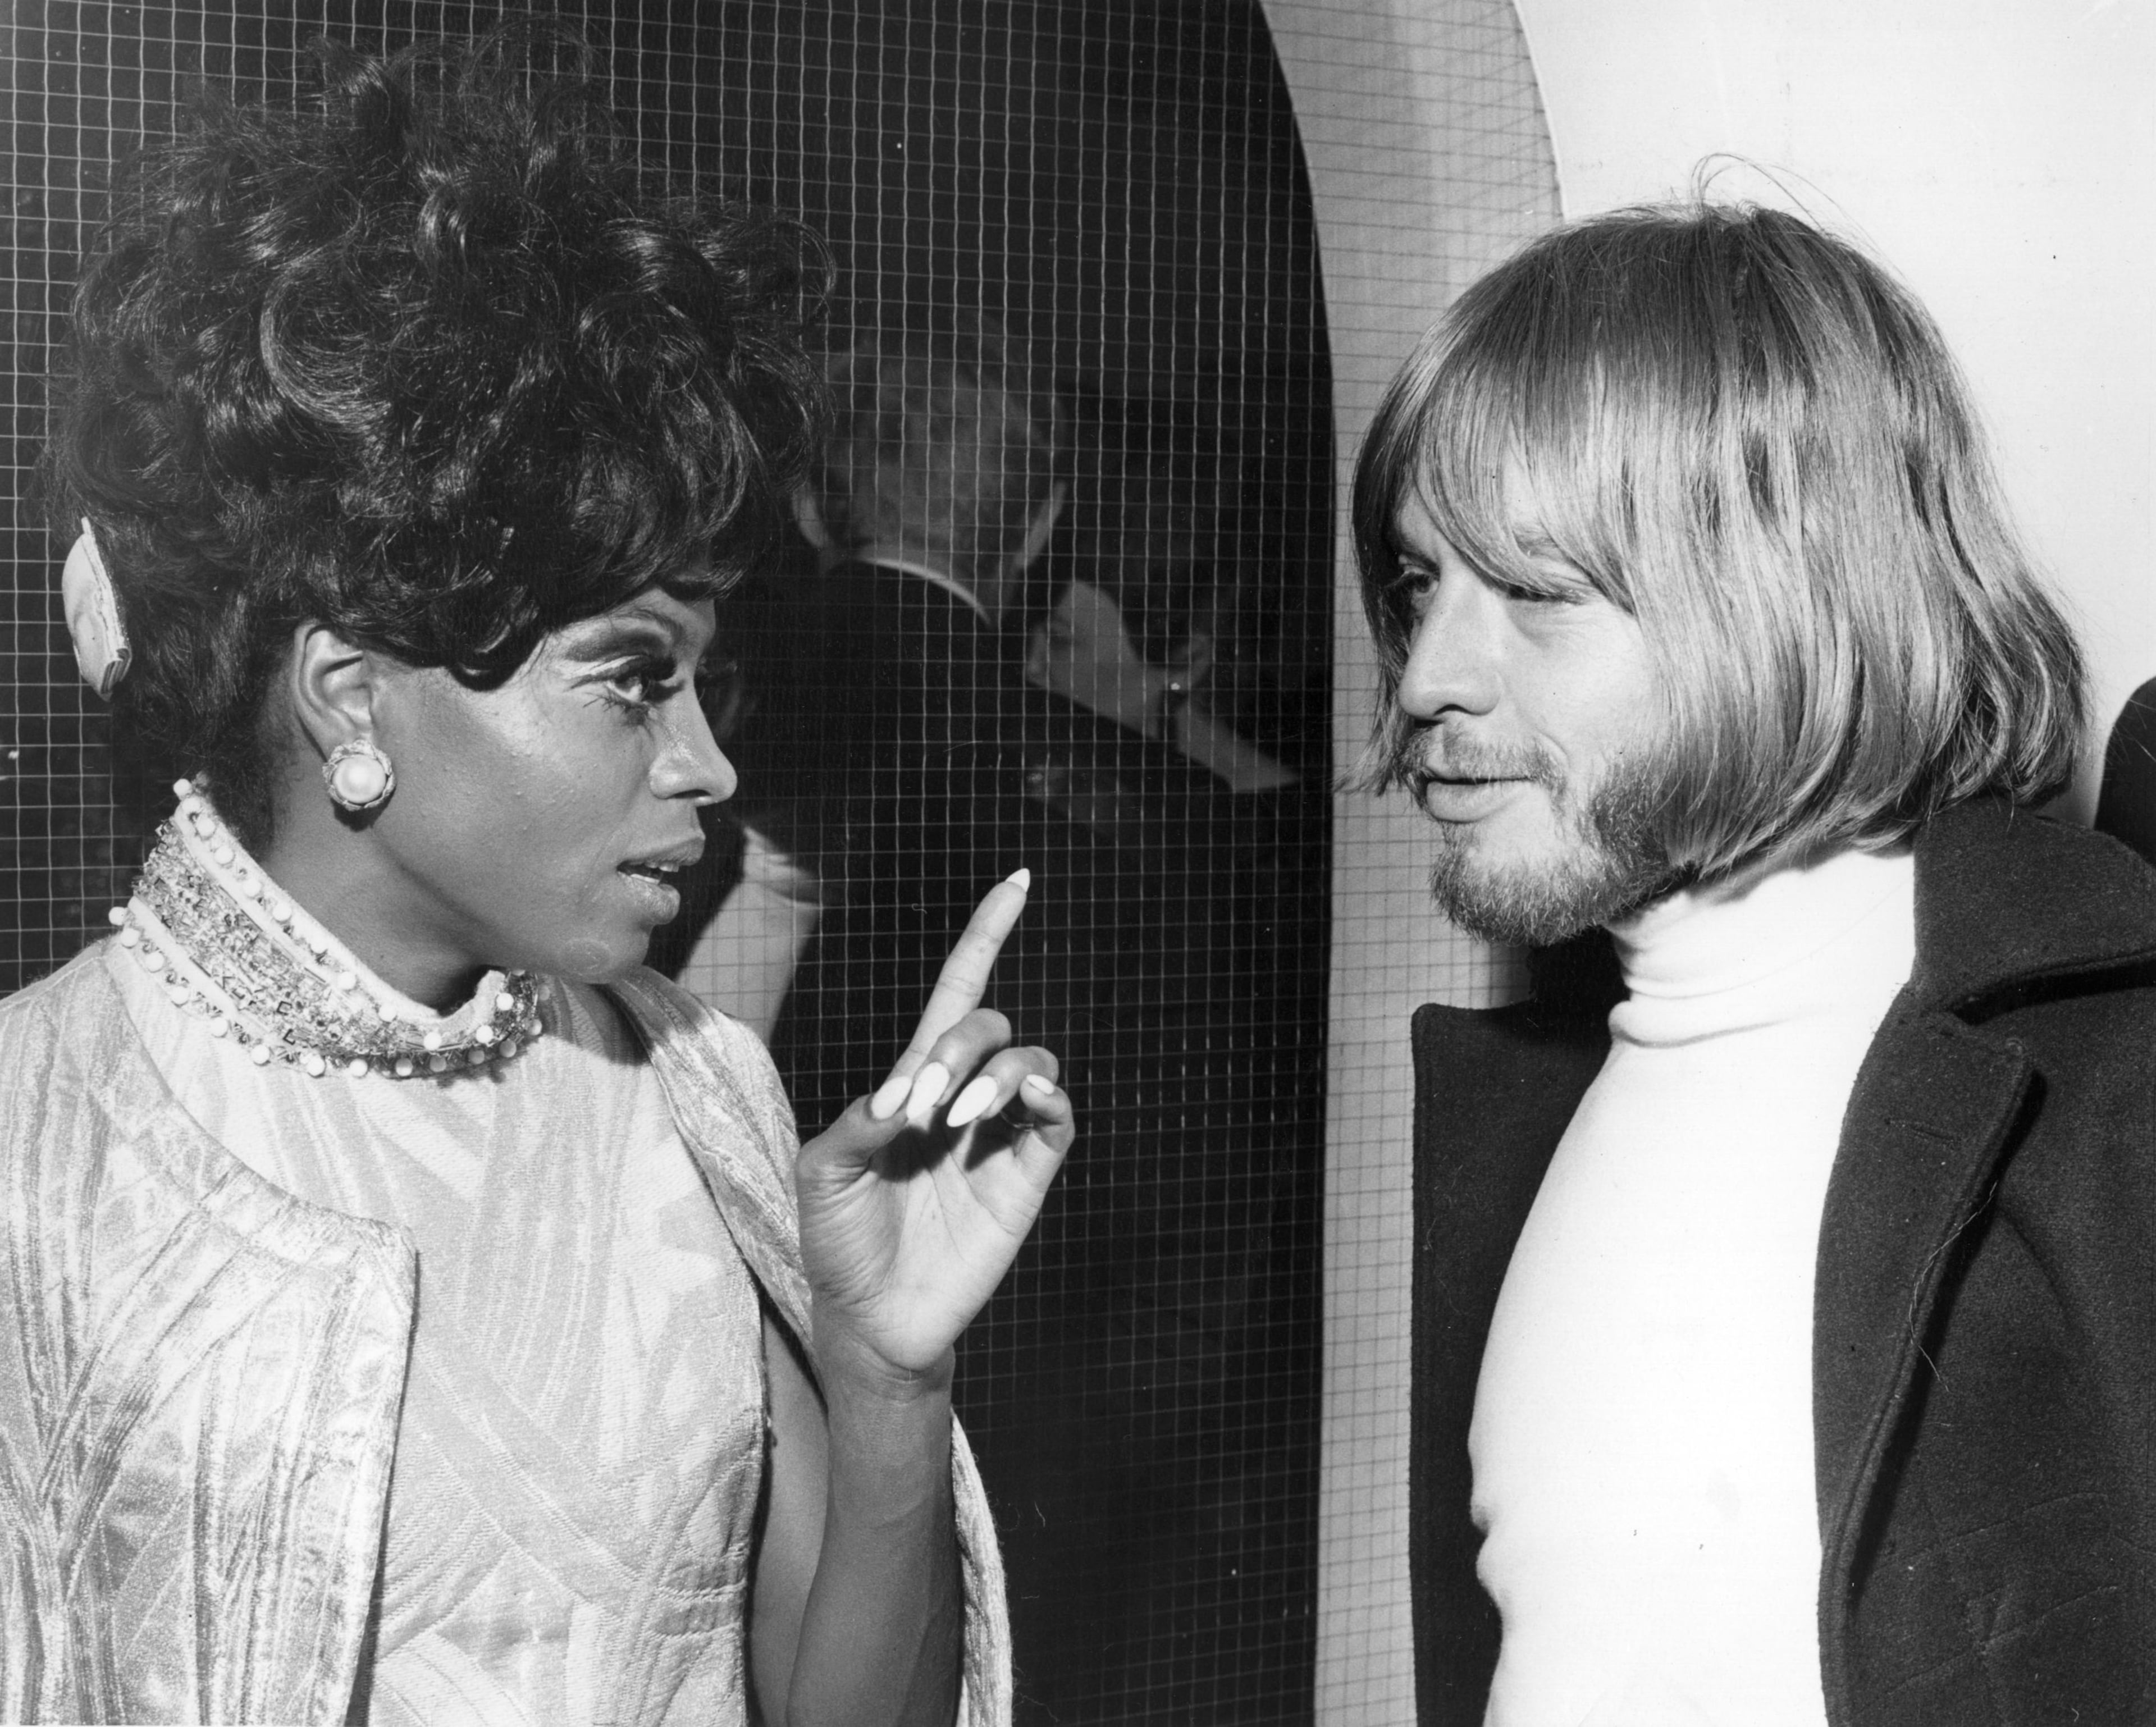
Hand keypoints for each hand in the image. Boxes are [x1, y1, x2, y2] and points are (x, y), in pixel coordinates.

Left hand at [795, 870, 1074, 1389]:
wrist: (871, 1320)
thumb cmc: (839, 1241)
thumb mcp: (821, 1172)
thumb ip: (857, 1122)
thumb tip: (907, 1094)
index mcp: (913, 1084)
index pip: (957, 992)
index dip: (987, 935)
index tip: (1019, 880)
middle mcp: (963, 1098)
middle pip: (986, 1021)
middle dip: (958, 1044)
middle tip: (921, 1104)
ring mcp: (999, 1136)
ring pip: (1028, 1058)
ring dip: (993, 1072)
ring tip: (955, 1119)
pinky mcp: (1027, 1176)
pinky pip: (1057, 1116)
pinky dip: (1046, 1094)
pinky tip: (1020, 1102)